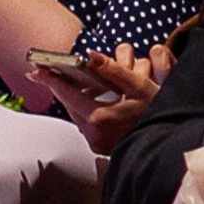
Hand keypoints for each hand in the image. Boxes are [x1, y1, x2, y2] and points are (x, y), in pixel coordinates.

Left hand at [35, 41, 175, 152]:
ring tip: (83, 84)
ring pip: (77, 114)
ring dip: (78, 98)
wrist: (168, 147)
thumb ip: (114, 70)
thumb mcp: (140, 88)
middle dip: (67, 86)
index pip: (68, 94)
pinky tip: (97, 100)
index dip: (51, 80)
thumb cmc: (159, 116)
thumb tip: (92, 56)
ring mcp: (96, 143)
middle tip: (58, 72)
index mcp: (101, 119)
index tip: (35, 70)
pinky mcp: (100, 147)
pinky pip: (85, 123)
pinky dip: (87, 109)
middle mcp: (94, 134)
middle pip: (70, 104)